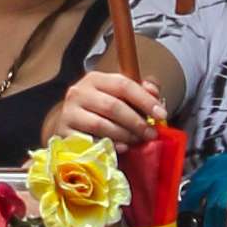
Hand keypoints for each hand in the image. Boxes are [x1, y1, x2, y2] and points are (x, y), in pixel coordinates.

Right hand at [48, 66, 167, 157]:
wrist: (70, 124)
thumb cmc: (100, 109)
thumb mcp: (119, 95)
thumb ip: (140, 90)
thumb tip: (154, 91)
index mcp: (95, 79)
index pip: (123, 85)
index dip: (145, 100)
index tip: (162, 114)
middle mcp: (79, 92)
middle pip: (113, 106)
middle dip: (136, 122)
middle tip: (152, 134)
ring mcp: (69, 113)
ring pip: (101, 124)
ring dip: (125, 135)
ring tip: (138, 141)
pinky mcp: (64, 133)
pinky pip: (89, 141)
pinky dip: (109, 145)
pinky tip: (122, 148)